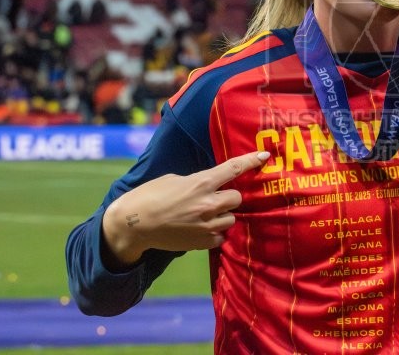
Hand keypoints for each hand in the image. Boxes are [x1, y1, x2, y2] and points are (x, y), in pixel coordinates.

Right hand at [101, 151, 269, 269]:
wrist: (134, 224)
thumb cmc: (150, 195)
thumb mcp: (174, 179)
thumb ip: (196, 181)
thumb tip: (208, 185)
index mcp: (201, 182)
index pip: (233, 169)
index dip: (251, 161)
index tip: (264, 155)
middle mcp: (208, 204)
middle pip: (237, 198)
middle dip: (229, 197)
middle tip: (215, 197)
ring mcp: (207, 225)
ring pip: (231, 218)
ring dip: (223, 215)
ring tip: (206, 215)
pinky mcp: (202, 242)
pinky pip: (221, 236)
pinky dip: (215, 232)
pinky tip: (201, 229)